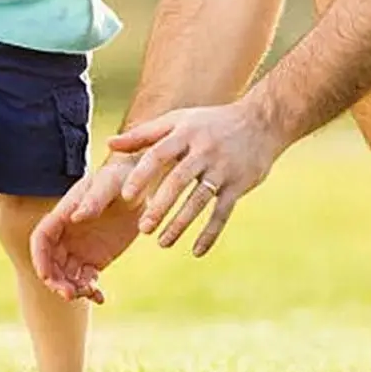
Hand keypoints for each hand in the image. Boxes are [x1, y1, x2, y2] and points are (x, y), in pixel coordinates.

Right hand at [30, 154, 142, 304]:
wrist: (142, 187)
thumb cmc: (121, 177)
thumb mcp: (110, 183)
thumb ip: (93, 199)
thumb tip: (73, 216)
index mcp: (63, 213)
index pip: (41, 238)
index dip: (39, 258)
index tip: (46, 276)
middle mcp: (67, 233)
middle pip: (50, 262)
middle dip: (54, 280)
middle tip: (71, 294)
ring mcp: (80, 248)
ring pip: (66, 275)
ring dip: (71, 289)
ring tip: (89, 292)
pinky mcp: (96, 259)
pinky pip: (85, 280)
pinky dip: (89, 292)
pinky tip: (100, 297)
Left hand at [110, 98, 287, 257]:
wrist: (261, 121)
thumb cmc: (209, 123)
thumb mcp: (176, 121)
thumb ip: (142, 135)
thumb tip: (109, 144)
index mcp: (184, 133)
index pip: (158, 154)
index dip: (141, 175)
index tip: (125, 196)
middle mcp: (203, 150)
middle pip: (178, 180)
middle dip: (160, 206)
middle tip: (143, 229)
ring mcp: (223, 168)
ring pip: (199, 200)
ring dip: (181, 223)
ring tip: (163, 243)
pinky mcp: (239, 185)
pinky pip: (223, 212)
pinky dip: (210, 233)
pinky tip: (197, 251)